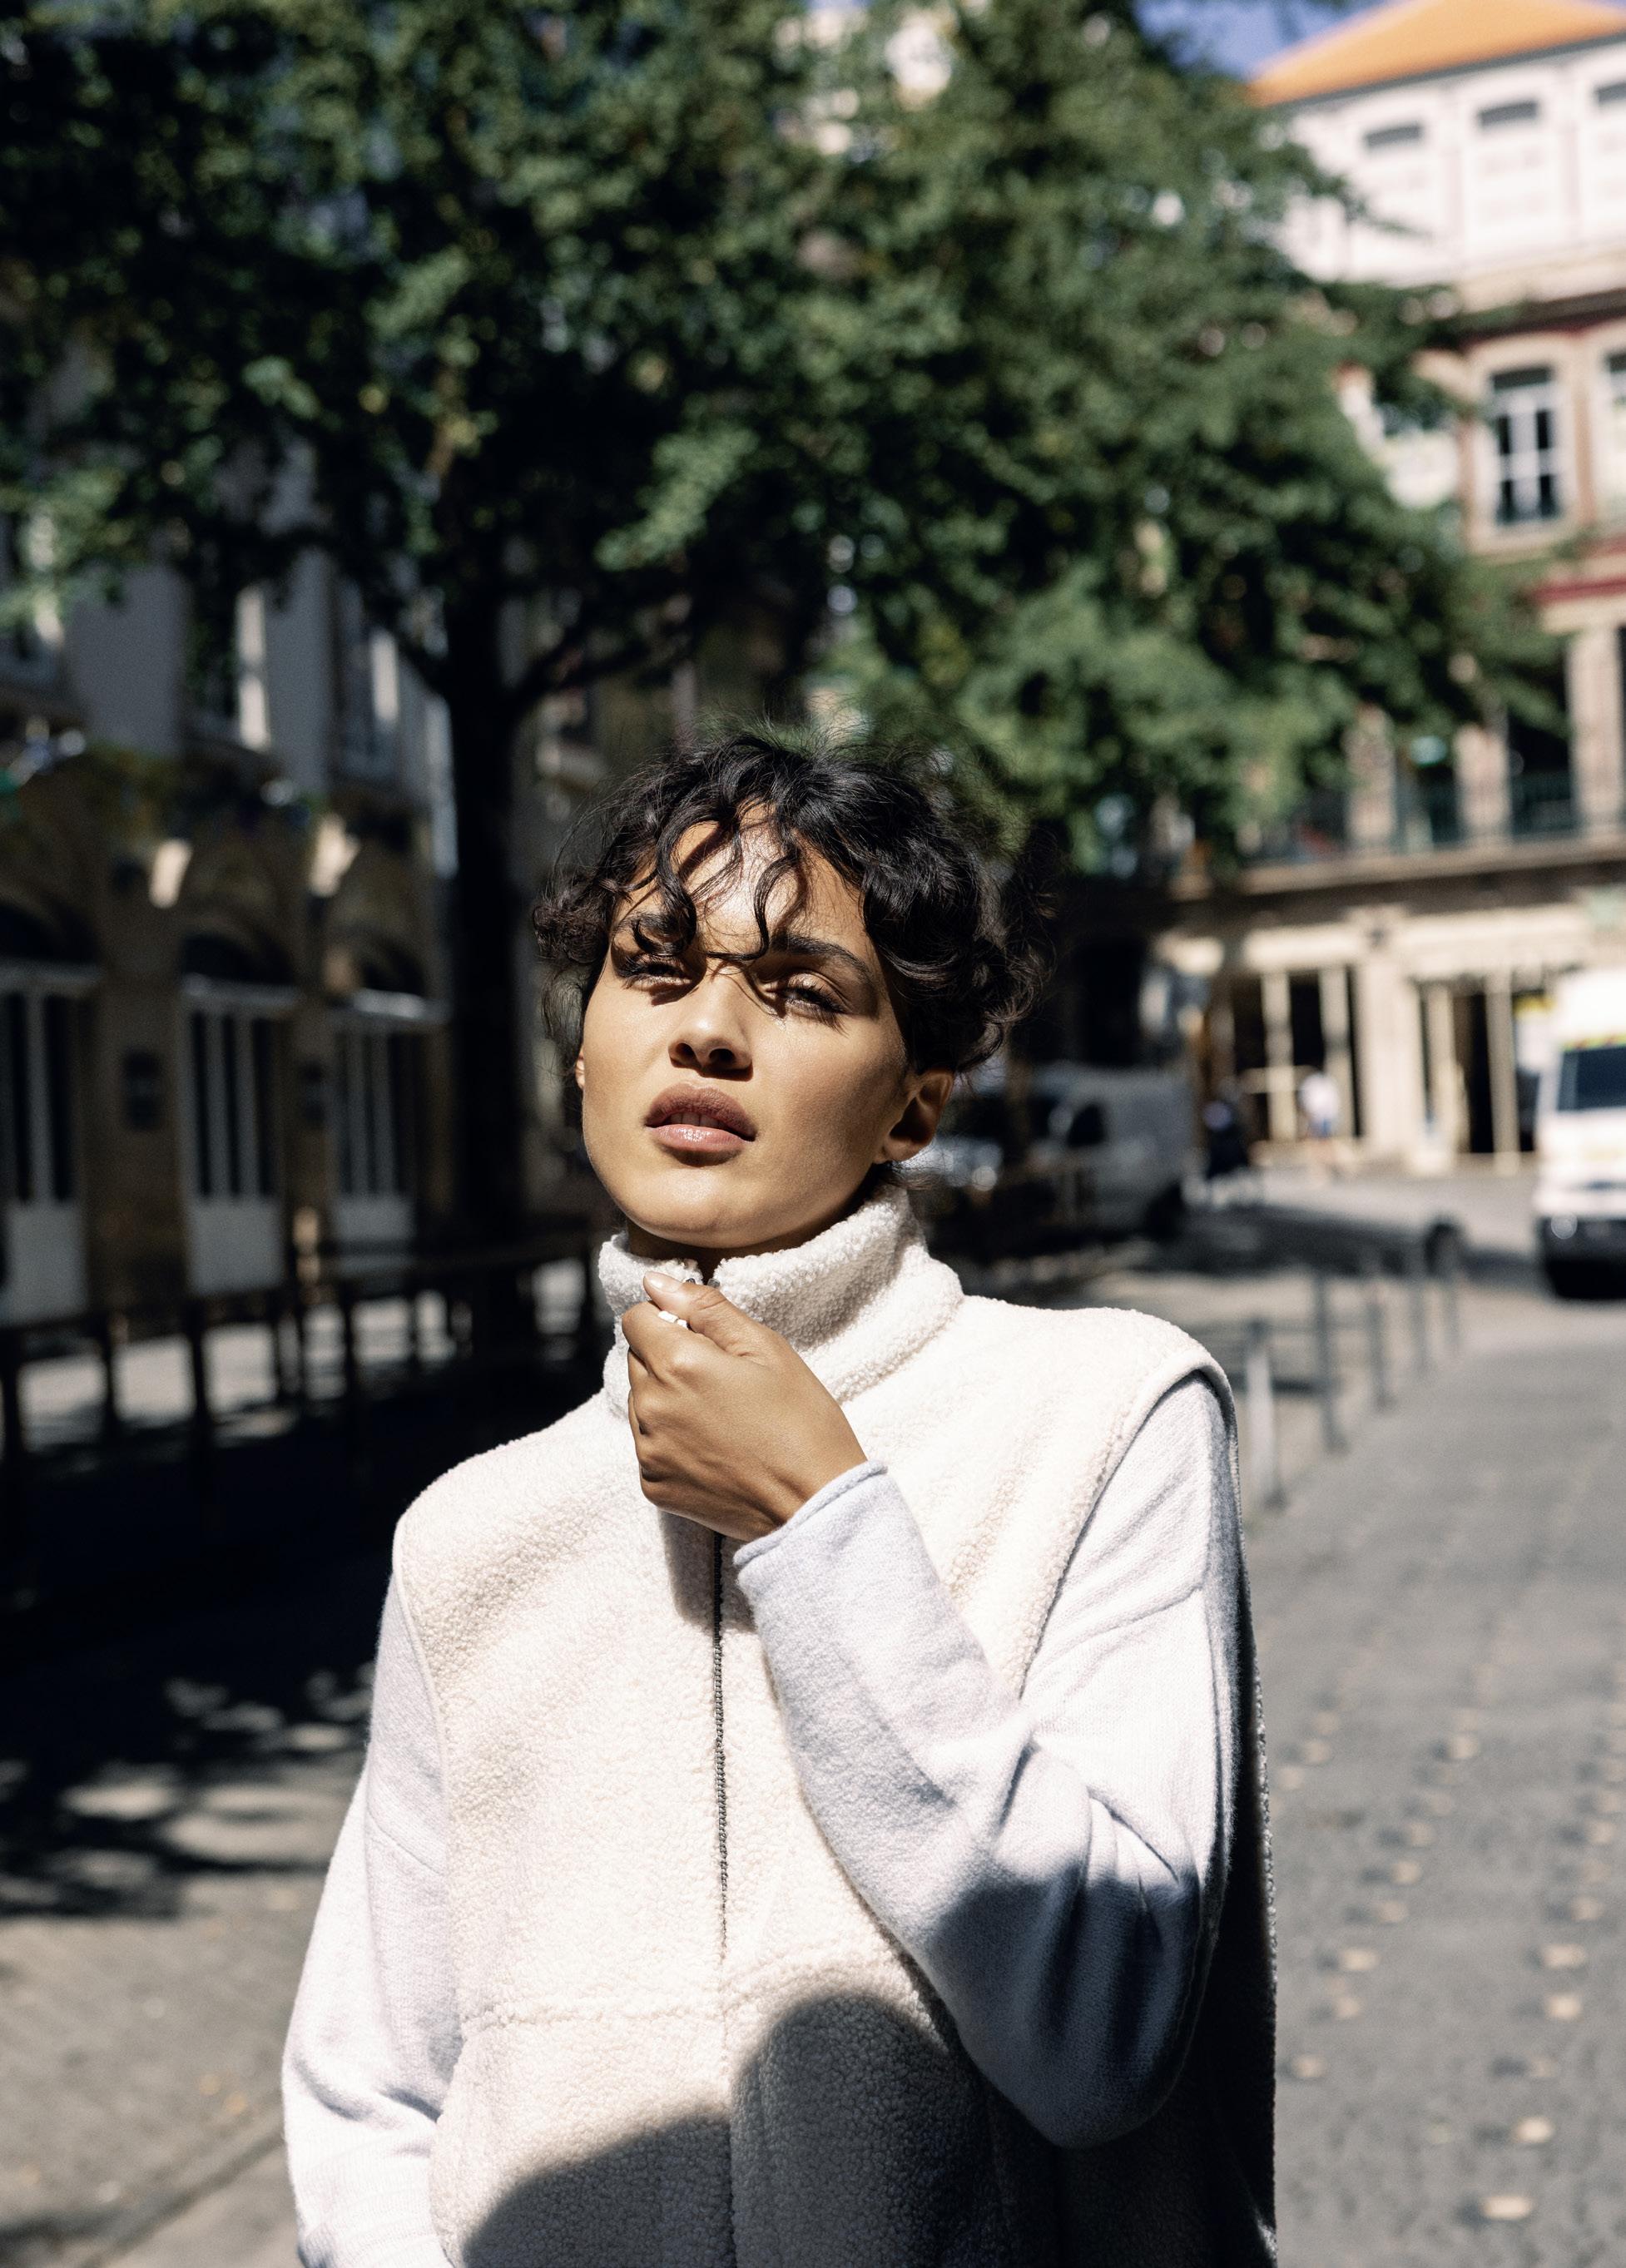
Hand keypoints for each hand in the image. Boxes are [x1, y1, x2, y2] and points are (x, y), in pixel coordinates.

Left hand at [621, 1274, 865, 1541]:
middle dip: (669, 1358)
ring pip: (641, 1402)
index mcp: (676, 1363)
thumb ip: (706, 1308)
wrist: (815, 1505)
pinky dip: (672, 1440)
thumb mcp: (766, 1347)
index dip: (669, 1319)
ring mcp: (648, 1450)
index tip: (705, 1338)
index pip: (636, 1319)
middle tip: (724, 1380)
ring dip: (669, 1399)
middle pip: (637, 1360)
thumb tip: (655, 1282)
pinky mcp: (653, 1485)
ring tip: (723, 1416)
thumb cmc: (801, 1420)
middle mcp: (650, 1406)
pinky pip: (649, 1445)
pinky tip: (715, 1447)